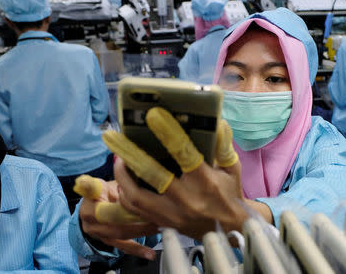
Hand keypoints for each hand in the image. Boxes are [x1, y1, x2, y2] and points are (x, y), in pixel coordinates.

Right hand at [74, 176, 157, 259]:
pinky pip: (123, 246)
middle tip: (155, 213)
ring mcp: (98, 233)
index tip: (124, 191)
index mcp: (90, 200)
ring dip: (141, 232)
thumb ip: (117, 178)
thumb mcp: (108, 181)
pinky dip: (137, 250)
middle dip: (136, 217)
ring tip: (158, 227)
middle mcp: (90, 219)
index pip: (97, 197)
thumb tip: (131, 165)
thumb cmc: (105, 191)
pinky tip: (149, 253)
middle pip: (114, 219)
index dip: (108, 195)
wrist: (95, 206)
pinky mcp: (108, 241)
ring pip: (121, 234)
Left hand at [103, 107, 250, 239]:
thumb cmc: (229, 192)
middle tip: (113, 137)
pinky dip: (125, 193)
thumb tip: (216, 123)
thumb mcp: (232, 168)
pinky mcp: (163, 223)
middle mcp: (186, 199)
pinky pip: (135, 209)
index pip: (185, 154)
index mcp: (205, 181)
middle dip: (130, 154)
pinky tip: (125, 179)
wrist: (230, 229)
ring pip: (136, 196)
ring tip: (118, 158)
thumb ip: (223, 145)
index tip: (153, 116)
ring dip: (122, 175)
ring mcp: (172, 214)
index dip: (168, 134)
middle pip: (152, 174)